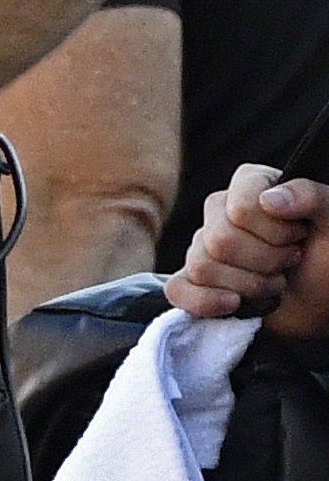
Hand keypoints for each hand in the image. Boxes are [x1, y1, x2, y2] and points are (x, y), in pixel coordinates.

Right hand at [167, 164, 328, 337]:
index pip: (240, 208)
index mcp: (250, 187)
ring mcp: (205, 247)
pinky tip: (233, 304)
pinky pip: (177, 289)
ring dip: (249, 285)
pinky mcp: (199, 281)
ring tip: (274, 283)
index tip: (300, 234)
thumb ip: (310, 196)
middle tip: (290, 262)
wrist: (327, 298)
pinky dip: (204, 301)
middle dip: (265, 262)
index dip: (274, 231)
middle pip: (218, 241)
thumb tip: (271, 200)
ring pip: (202, 267)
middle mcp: (221, 212)